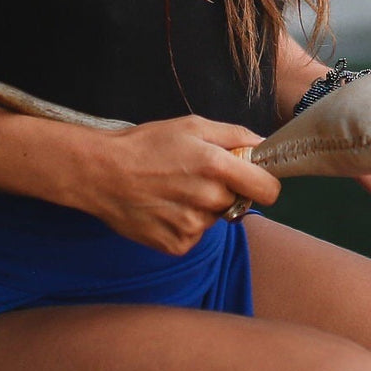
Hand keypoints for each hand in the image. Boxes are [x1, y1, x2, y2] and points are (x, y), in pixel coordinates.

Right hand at [86, 116, 280, 254]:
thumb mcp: (191, 125)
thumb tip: (264, 146)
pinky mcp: (177, 245)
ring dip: (203, 207)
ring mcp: (192, 227)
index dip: (264, 183)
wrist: (102, 173)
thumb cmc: (146, 144)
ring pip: (215, 218)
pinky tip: (164, 206)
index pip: (269, 190)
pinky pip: (195, 235)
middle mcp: (208, 199)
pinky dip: (184, 223)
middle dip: (225, 190)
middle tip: (195, 176)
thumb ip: (234, 135)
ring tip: (173, 189)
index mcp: (216, 165)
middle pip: (239, 202)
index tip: (253, 178)